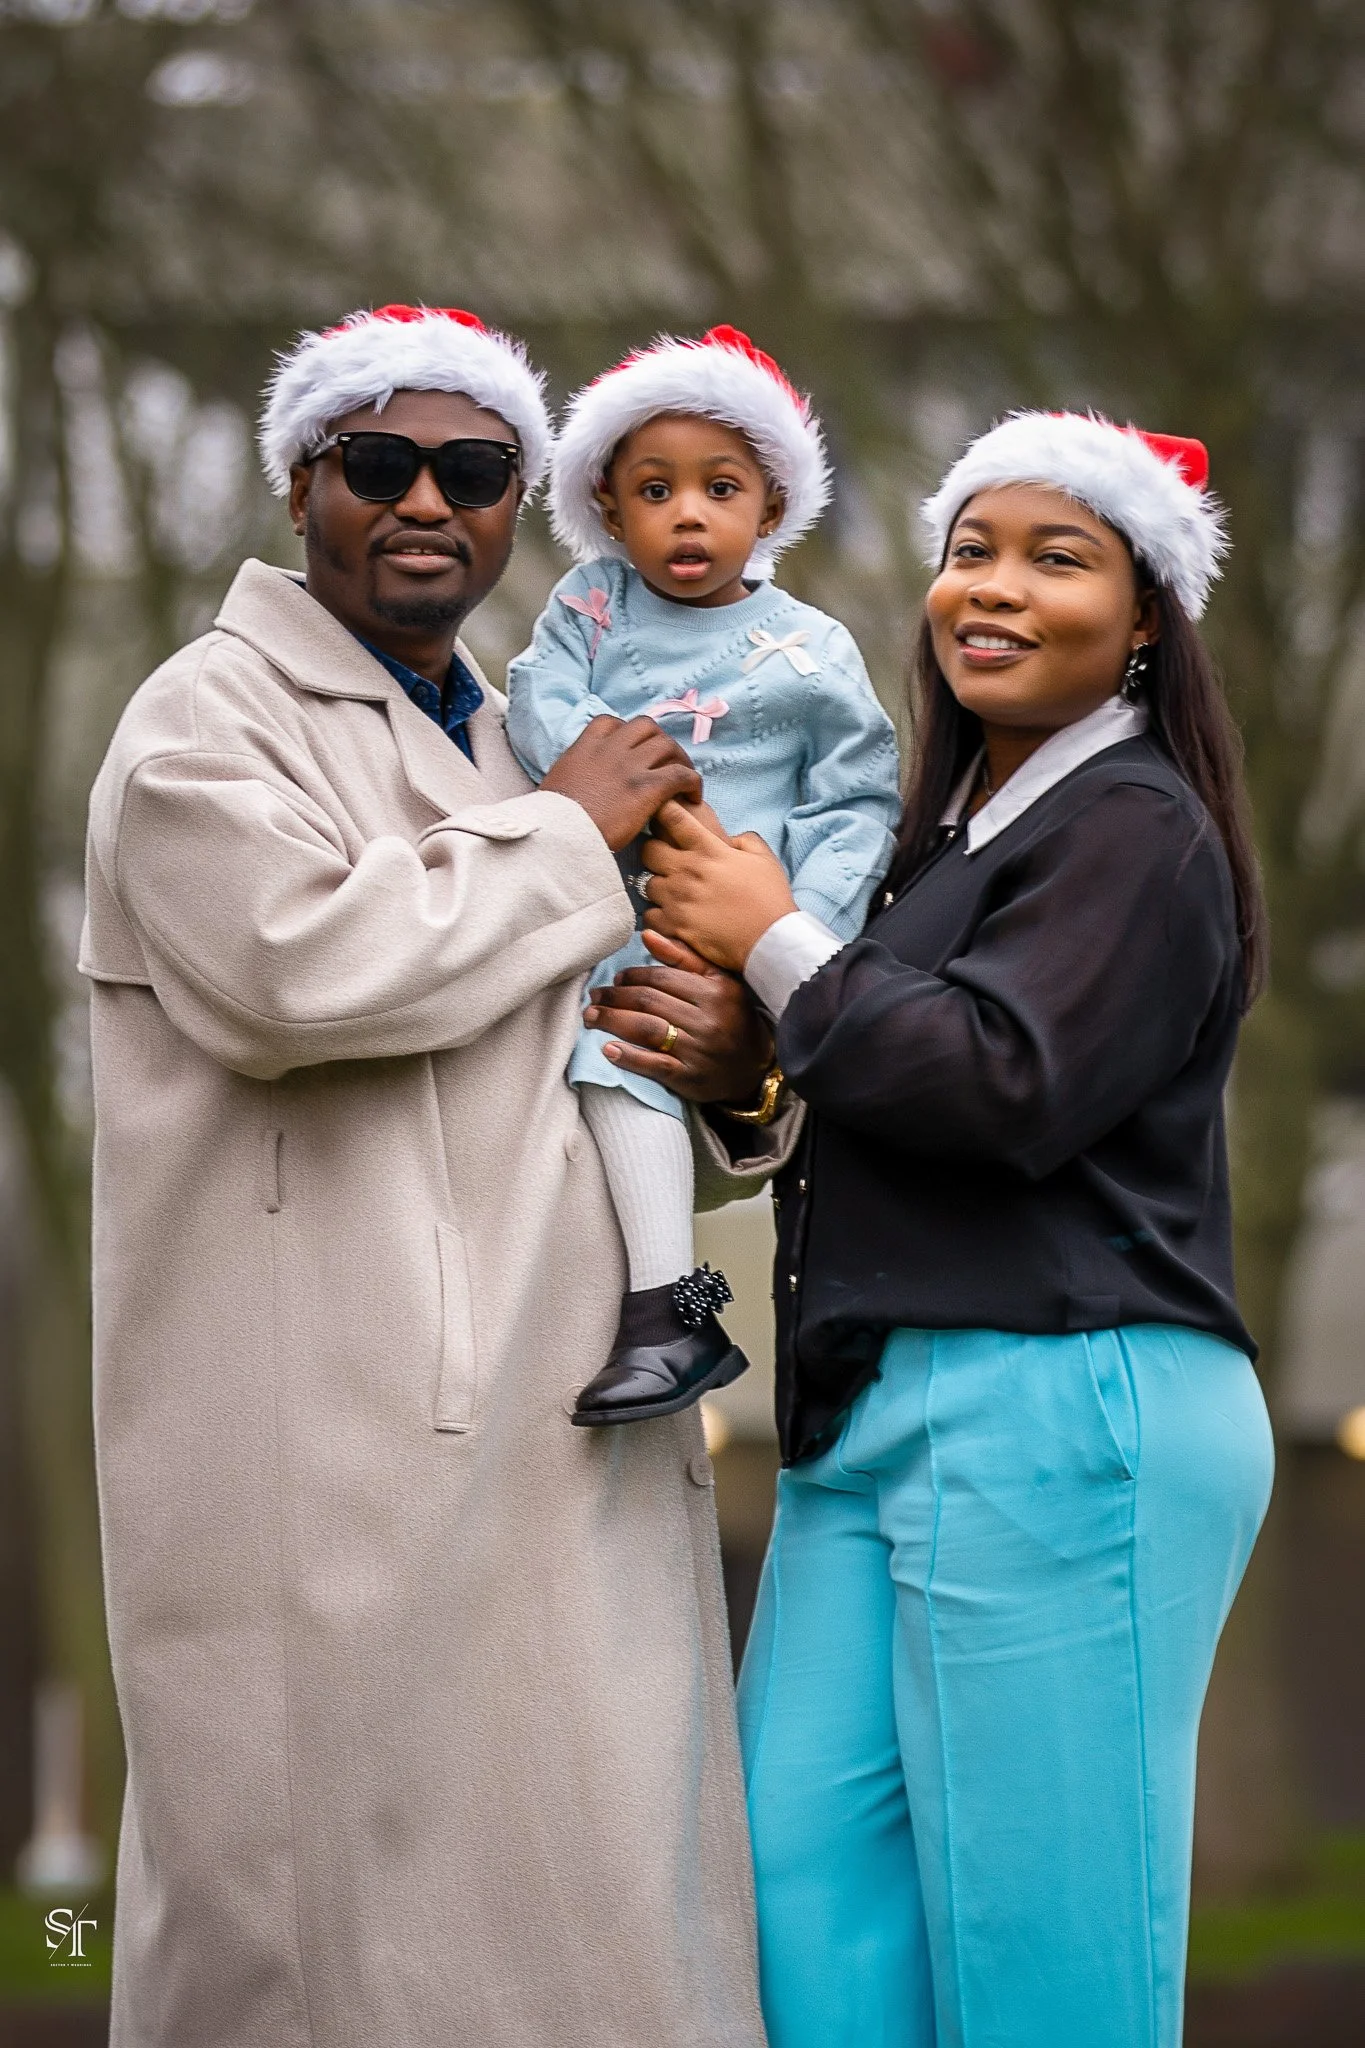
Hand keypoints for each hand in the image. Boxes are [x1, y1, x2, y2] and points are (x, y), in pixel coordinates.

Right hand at [542, 716, 702, 850]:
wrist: (558, 837)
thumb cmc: (552, 822)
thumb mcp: (555, 787)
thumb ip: (571, 776)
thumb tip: (573, 785)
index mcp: (584, 748)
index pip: (611, 722)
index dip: (628, 733)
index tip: (635, 749)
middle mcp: (609, 750)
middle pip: (646, 727)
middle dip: (660, 741)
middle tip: (667, 762)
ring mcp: (629, 767)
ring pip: (667, 745)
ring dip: (680, 759)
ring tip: (684, 780)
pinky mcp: (646, 788)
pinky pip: (681, 775)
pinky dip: (692, 782)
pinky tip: (694, 797)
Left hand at [584, 931, 773, 1103]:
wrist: (755, 1068)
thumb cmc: (733, 1018)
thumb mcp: (719, 982)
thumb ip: (684, 958)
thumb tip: (646, 934)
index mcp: (714, 991)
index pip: (662, 978)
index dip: (633, 977)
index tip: (616, 979)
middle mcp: (707, 1019)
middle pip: (649, 1002)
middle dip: (615, 998)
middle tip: (594, 997)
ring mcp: (698, 1050)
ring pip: (646, 1030)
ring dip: (612, 1021)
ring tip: (591, 1017)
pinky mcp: (690, 1077)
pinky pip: (654, 1065)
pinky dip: (629, 1057)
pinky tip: (608, 1050)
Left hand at [639, 800, 798, 970]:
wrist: (771, 941)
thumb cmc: (770, 899)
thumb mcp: (764, 858)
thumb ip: (743, 839)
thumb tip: (728, 838)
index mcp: (709, 850)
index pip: (673, 818)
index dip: (663, 810)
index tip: (663, 814)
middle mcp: (688, 871)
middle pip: (648, 849)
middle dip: (654, 851)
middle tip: (666, 861)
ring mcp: (679, 899)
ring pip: (646, 884)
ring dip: (658, 886)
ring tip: (674, 893)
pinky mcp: (675, 926)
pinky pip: (649, 916)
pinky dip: (657, 915)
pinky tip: (672, 916)